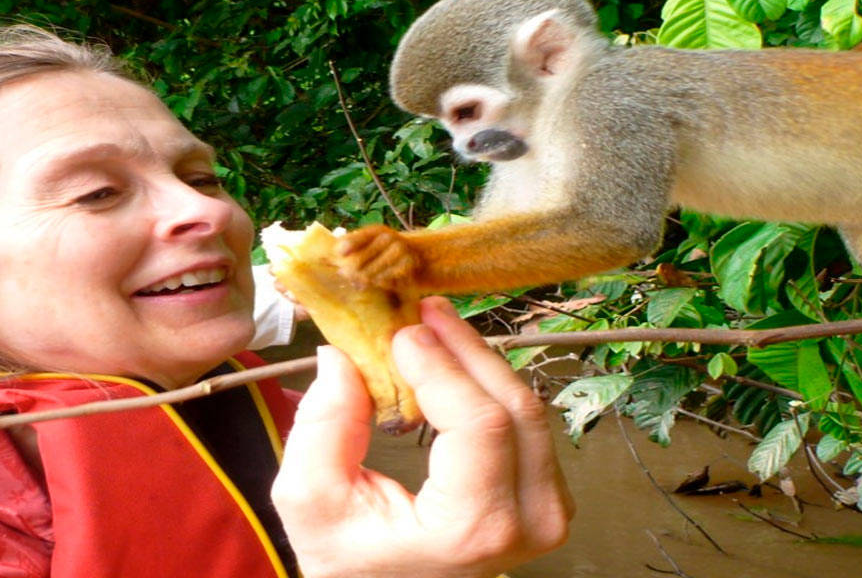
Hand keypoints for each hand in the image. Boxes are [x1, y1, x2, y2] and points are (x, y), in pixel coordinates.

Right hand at [272, 297, 573, 577]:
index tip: (402, 330)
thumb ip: (322, 426)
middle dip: (466, 348)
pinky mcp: (551, 499)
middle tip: (422, 310)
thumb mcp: (310, 503)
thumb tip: (341, 355)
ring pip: (529, 409)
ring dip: (480, 361)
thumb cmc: (352, 563)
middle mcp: (529, 522)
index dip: (444, 364)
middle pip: (515, 406)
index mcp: (474, 529)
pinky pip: (530, 425)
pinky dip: (491, 386)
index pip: (479, 423)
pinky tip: (456, 365)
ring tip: (434, 328)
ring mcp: (549, 513)